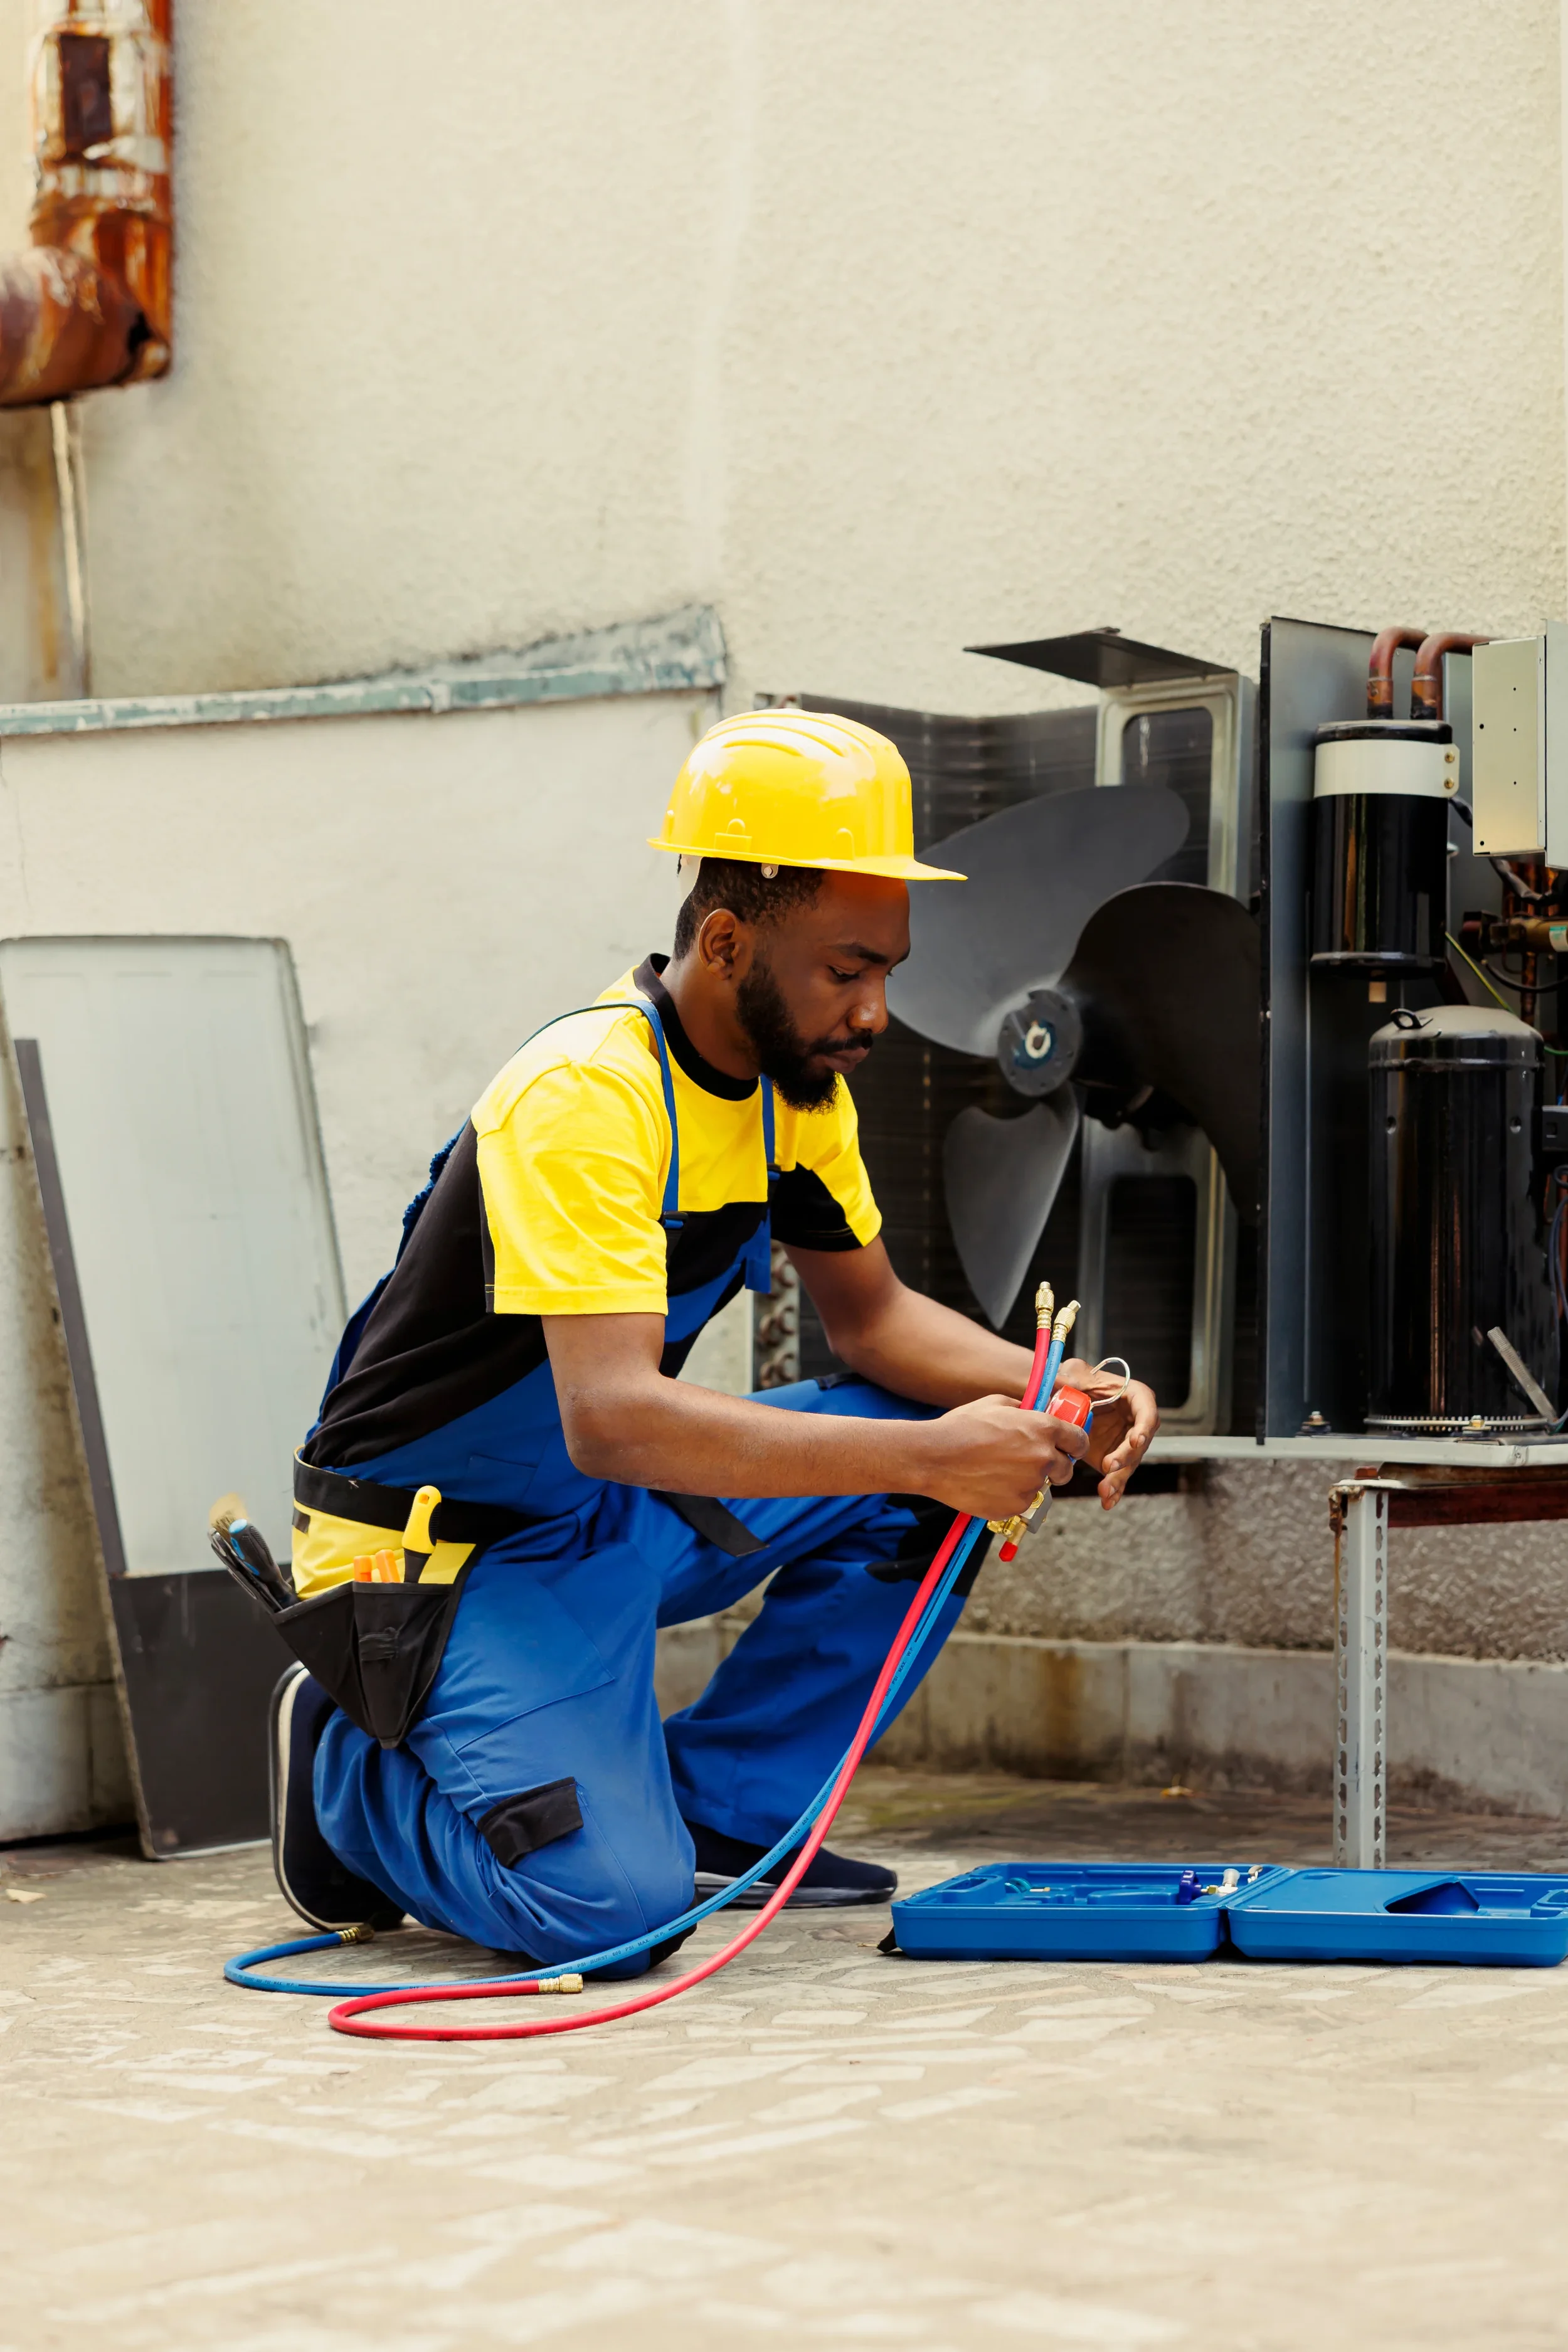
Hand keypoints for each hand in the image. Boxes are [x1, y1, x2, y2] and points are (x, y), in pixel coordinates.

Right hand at [917, 1394, 1088, 1520]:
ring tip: (998, 1470)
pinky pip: (1022, 1501)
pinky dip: (1011, 1495)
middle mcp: (1043, 1457)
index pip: (1079, 1440)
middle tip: (1031, 1462)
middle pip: (1066, 1469)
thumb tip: (1032, 1413)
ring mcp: (1030, 1484)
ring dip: (1028, 1480)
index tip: (1070, 1447)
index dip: (1076, 1444)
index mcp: (1043, 1429)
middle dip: (1055, 1466)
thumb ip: (1022, 1409)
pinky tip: (989, 1483)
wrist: (934, 1457)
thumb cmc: (961, 1427)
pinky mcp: (1015, 1505)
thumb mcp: (995, 1404)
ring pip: (1041, 1486)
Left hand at [1058, 1360, 1159, 1509]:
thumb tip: (1068, 1383)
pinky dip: (1114, 1490)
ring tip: (1105, 1492)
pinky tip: (1107, 1502)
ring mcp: (1126, 1442)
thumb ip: (1074, 1378)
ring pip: (1129, 1464)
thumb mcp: (1075, 1374)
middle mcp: (1136, 1421)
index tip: (1135, 1441)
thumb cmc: (1077, 1381)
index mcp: (1134, 1396)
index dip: (1143, 1427)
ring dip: (1118, 1479)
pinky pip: (1119, 1477)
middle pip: (1139, 1443)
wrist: (1067, 1400)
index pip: (1147, 1412)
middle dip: (1125, 1457)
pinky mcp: (1116, 1458)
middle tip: (1109, 1466)